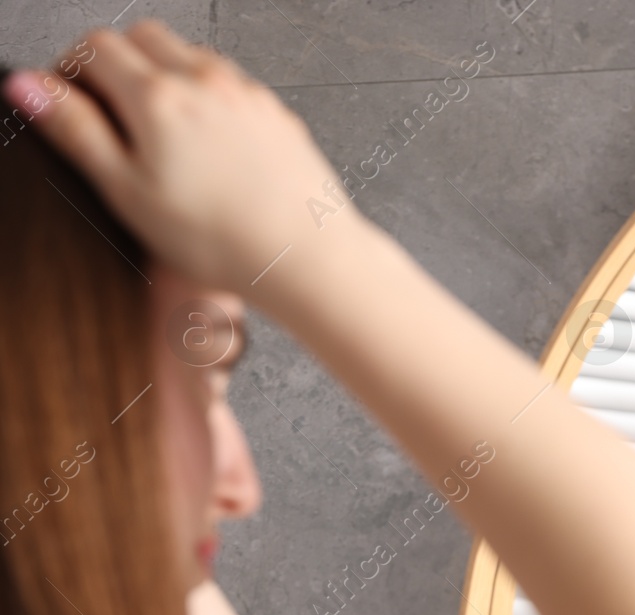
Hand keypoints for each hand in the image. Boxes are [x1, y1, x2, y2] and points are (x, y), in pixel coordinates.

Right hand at [1, 20, 363, 296]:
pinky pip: (232, 86)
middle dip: (117, 62)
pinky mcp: (278, 115)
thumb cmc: (222, 240)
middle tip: (111, 111)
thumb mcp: (127, 191)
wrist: (306, 259)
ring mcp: (248, 95)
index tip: (70, 101)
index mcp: (159, 97)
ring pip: (191, 57)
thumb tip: (30, 87)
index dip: (72, 70)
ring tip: (162, 136)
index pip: (95, 46)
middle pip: (143, 37)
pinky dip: (208, 99)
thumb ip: (77, 131)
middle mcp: (207, 82)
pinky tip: (209, 148)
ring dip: (165, 77)